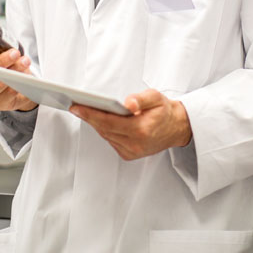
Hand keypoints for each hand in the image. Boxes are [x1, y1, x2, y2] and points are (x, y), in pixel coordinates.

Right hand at [0, 46, 37, 111]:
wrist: (15, 83)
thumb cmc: (5, 64)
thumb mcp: (0, 53)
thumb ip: (0, 48)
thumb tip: (10, 46)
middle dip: (2, 61)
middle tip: (15, 53)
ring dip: (13, 72)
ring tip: (25, 62)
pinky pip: (7, 96)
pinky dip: (17, 86)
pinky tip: (25, 79)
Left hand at [70, 89, 191, 160]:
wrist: (176, 127)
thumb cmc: (164, 111)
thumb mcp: (156, 97)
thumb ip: (141, 99)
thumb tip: (128, 103)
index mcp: (141, 129)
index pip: (109, 122)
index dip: (91, 114)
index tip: (77, 107)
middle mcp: (135, 144)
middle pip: (104, 129)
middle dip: (89, 117)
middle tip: (76, 105)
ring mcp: (132, 152)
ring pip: (106, 135)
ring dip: (96, 123)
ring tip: (84, 110)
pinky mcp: (130, 155)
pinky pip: (111, 141)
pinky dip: (105, 130)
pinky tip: (100, 119)